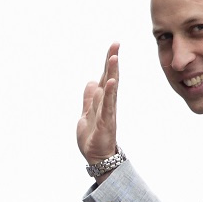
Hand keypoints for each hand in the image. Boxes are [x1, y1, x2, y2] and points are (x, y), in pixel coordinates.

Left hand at [77, 42, 119, 166]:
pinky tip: (110, 82)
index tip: (114, 46)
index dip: (108, 63)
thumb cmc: (93, 137)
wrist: (97, 157)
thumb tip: (90, 82)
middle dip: (112, 62)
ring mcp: (107, 113)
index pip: (105, 77)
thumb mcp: (86, 114)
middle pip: (110, 79)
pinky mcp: (105, 123)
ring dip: (111, 73)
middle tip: (116, 44)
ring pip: (110, 90)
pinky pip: (107, 106)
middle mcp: (107, 104)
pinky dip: (108, 94)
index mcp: (102, 101)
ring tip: (113, 58)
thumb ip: (89, 99)